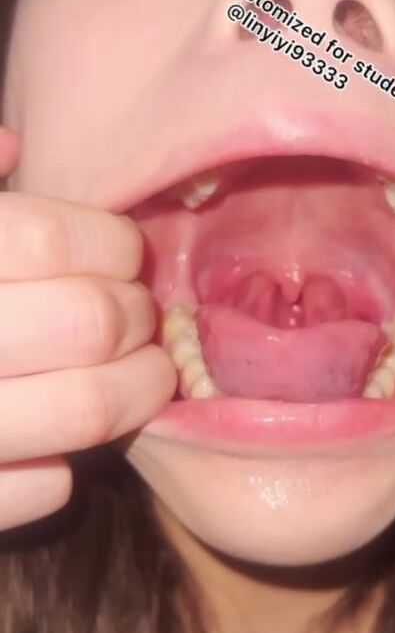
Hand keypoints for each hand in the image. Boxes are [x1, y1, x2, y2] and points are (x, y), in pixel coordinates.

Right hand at [0, 127, 175, 530]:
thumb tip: (8, 144)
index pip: (49, 239)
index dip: (112, 243)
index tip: (125, 253)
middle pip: (89, 322)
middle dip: (139, 315)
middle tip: (141, 316)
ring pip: (87, 410)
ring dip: (138, 390)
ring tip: (144, 376)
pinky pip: (46, 487)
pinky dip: (66, 464)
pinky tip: (52, 441)